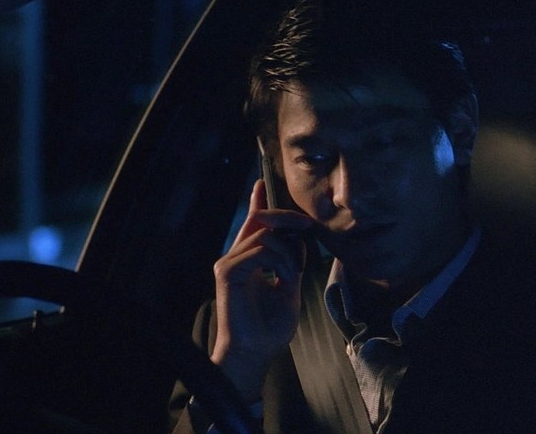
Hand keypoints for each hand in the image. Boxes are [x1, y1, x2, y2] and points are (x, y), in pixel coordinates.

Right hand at [210, 179, 313, 400]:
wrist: (255, 352)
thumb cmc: (270, 328)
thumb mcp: (289, 289)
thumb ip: (290, 264)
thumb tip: (298, 241)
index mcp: (248, 261)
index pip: (253, 226)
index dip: (258, 203)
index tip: (262, 183)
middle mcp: (235, 258)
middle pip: (260, 221)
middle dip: (286, 218)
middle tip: (308, 225)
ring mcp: (229, 263)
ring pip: (265, 236)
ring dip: (289, 252)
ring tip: (295, 274)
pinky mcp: (227, 271)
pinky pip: (259, 250)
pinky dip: (280, 261)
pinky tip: (286, 277)